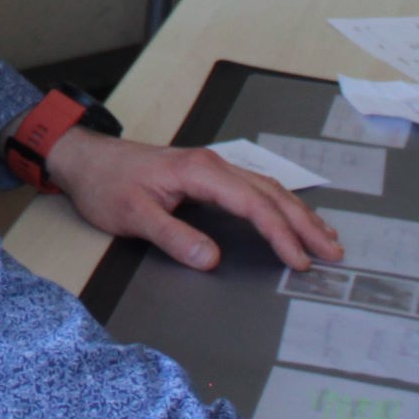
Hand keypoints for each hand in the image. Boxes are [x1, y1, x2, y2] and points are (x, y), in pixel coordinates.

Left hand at [40, 128, 339, 274]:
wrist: (85, 159)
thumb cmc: (107, 184)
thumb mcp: (134, 215)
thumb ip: (174, 236)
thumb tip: (211, 259)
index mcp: (200, 171)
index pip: (252, 204)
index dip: (279, 234)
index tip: (299, 260)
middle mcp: (213, 165)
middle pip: (270, 193)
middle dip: (304, 223)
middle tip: (333, 252)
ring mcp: (212, 168)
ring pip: (267, 189)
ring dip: (297, 213)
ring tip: (325, 237)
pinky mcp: (207, 176)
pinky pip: (254, 190)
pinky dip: (278, 205)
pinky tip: (290, 218)